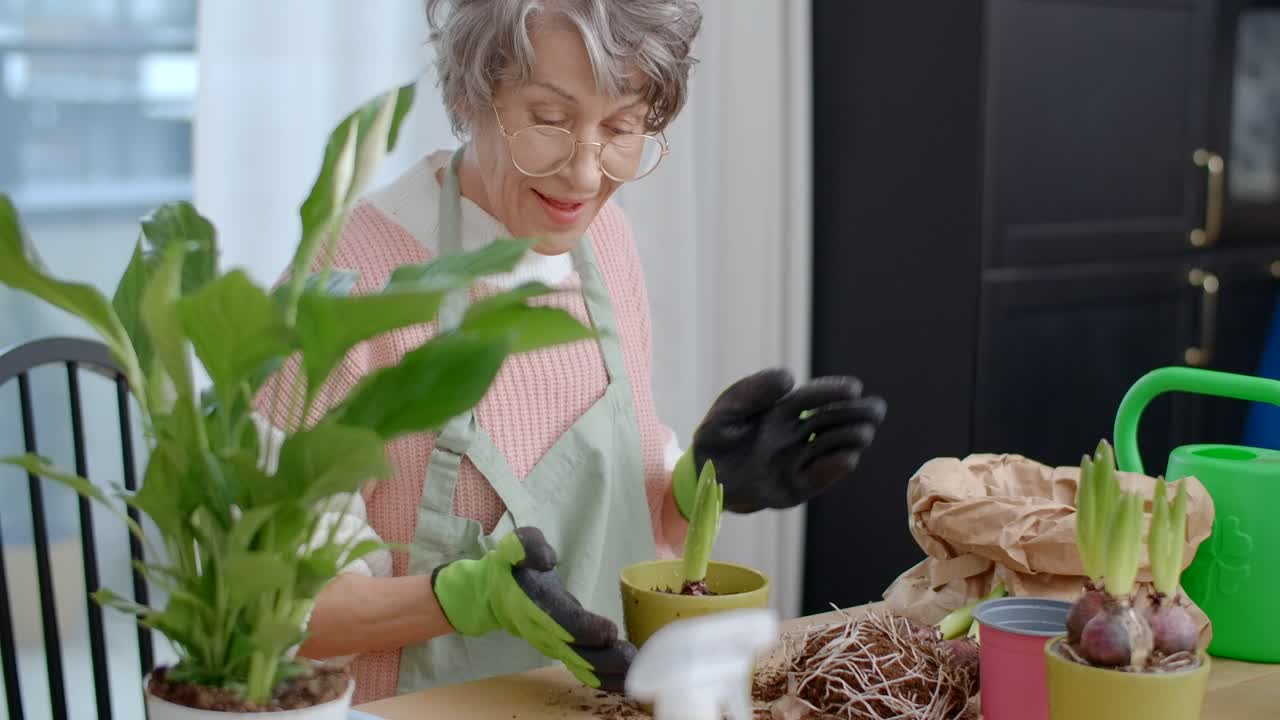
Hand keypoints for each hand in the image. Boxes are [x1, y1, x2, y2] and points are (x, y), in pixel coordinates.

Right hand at [431, 527, 635, 690]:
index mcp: (534, 604)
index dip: (584, 628)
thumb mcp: (511, 547)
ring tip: (636, 670)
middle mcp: (544, 630)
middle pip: (575, 651)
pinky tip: (627, 681)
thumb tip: (547, 559)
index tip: (609, 632)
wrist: (493, 597)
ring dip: (609, 672)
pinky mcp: (563, 650)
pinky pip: (583, 670)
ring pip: (581, 665)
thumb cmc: (509, 568)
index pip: (560, 619)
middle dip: (603, 658)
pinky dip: (604, 679)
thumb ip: (528, 546)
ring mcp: (553, 645)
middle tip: (631, 658)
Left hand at [679, 368, 885, 513]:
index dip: (832, 392)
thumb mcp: (728, 410)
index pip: (812, 398)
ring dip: (849, 440)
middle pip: (831, 421)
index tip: (853, 388)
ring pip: (830, 448)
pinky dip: (832, 469)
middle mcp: (796, 434)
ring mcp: (797, 461)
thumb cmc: (716, 438)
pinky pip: (817, 478)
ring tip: (863, 432)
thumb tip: (790, 377)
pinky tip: (847, 459)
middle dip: (855, 413)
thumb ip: (753, 391)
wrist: (703, 477)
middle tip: (876, 408)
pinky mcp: (795, 488)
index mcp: (782, 410)